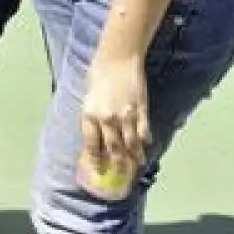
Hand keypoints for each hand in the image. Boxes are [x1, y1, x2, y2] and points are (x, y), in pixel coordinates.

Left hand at [80, 52, 149, 176]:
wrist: (117, 59)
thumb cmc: (98, 74)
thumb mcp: (88, 97)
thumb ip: (92, 117)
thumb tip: (97, 136)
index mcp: (89, 115)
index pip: (92, 145)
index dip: (96, 160)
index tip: (99, 170)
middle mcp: (107, 119)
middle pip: (113, 149)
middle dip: (117, 164)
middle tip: (120, 174)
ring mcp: (126, 116)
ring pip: (131, 144)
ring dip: (134, 157)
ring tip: (136, 166)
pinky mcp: (141, 111)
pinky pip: (144, 132)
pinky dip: (145, 141)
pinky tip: (145, 147)